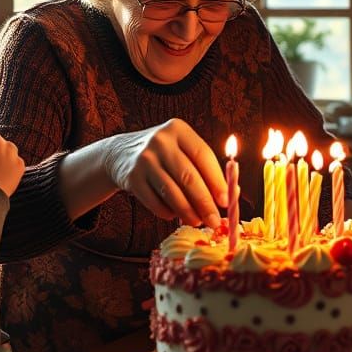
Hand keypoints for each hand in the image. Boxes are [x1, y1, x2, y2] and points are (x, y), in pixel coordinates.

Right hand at [103, 118, 225, 229]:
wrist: (121, 154)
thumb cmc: (164, 154)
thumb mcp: (181, 149)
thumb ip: (204, 168)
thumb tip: (230, 194)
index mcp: (178, 129)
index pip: (203, 155)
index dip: (217, 180)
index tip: (226, 200)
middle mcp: (160, 142)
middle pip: (188, 177)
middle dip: (204, 203)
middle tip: (215, 221)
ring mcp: (144, 160)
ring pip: (172, 193)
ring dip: (188, 212)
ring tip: (197, 221)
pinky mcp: (132, 178)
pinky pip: (155, 203)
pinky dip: (169, 213)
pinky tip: (175, 214)